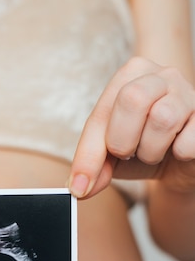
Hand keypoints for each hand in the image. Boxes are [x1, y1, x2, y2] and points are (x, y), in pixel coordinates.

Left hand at [69, 56, 194, 197]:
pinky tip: (177, 150)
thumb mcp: (111, 155)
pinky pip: (188, 141)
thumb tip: (78, 186)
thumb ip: (93, 165)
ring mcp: (189, 93)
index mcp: (131, 75)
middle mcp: (162, 74)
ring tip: (154, 151)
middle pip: (132, 98)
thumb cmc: (143, 148)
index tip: (80, 185)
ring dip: (151, 150)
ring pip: (163, 118)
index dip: (88, 153)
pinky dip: (177, 154)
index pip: (102, 112)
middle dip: (122, 140)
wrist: (179, 163)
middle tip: (128, 153)